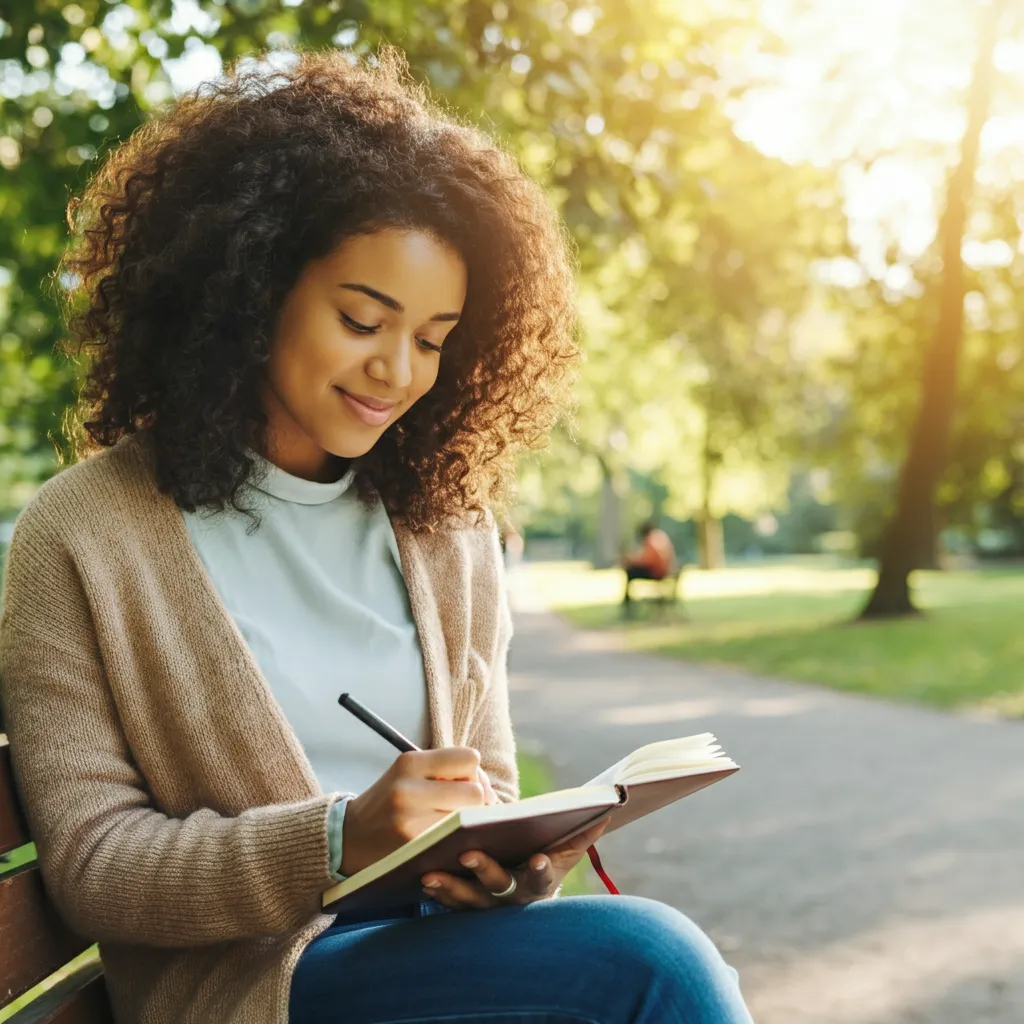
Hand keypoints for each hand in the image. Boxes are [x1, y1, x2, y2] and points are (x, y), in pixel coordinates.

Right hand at [341, 747, 487, 876]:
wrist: (347, 837)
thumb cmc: (388, 804)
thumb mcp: (407, 775)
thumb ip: (443, 772)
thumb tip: (486, 788)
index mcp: (410, 762)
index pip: (469, 759)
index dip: (474, 774)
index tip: (465, 786)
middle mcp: (409, 788)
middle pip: (474, 792)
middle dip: (476, 803)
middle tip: (463, 811)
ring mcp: (410, 820)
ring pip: (468, 820)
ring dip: (467, 824)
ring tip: (453, 827)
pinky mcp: (412, 848)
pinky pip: (454, 842)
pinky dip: (457, 842)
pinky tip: (447, 842)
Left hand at [420, 814, 611, 909]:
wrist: (521, 878)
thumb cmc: (543, 854)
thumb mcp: (564, 847)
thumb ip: (582, 831)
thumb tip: (607, 809)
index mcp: (540, 881)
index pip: (543, 878)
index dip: (542, 870)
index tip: (537, 859)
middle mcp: (513, 897)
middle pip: (499, 888)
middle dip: (484, 872)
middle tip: (469, 854)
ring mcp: (487, 904)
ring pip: (468, 900)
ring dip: (450, 887)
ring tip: (431, 872)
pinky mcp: (464, 903)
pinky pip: (449, 901)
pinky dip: (437, 891)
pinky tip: (421, 876)